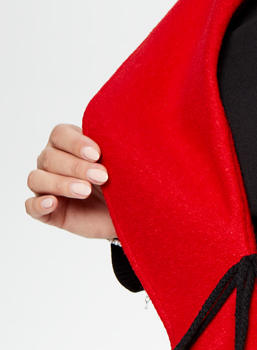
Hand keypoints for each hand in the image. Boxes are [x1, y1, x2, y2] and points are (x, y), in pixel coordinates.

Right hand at [25, 124, 114, 238]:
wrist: (131, 215)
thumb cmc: (124, 184)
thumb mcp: (122, 165)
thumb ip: (115, 149)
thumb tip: (117, 137)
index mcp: (69, 144)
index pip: (60, 134)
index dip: (76, 143)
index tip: (97, 154)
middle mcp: (53, 163)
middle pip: (49, 157)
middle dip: (76, 167)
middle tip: (102, 177)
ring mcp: (47, 188)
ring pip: (37, 179)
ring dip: (60, 184)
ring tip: (85, 191)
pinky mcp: (48, 212)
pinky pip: (31, 207)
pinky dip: (38, 204)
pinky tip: (53, 203)